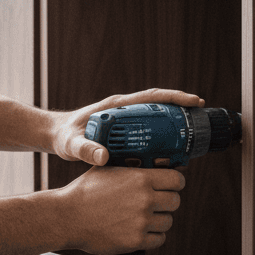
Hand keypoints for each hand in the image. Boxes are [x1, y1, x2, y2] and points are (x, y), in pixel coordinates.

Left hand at [50, 88, 204, 165]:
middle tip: (197, 129)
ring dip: (173, 131)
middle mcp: (125, 110)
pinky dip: (162, 142)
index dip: (175, 98)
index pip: (152, 97)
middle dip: (181, 115)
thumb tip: (103, 156)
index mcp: (117, 106)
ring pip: (157, 121)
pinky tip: (169, 157)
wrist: (57, 137)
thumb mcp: (71, 145)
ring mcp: (127, 120)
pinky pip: (150, 133)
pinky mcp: (126, 132)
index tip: (193, 102)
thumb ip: (84, 149)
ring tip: (187, 148)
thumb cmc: (64, 137)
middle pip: (160, 108)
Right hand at [54, 165, 185, 254]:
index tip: (169, 187)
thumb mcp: (108, 168)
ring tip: (144, 218)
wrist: (67, 217)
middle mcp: (145, 199)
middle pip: (175, 201)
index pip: (177, 180)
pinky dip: (152, 237)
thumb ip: (132, 166)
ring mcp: (141, 221)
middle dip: (167, 202)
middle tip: (156, 204)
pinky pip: (159, 239)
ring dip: (159, 220)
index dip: (175, 183)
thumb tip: (151, 162)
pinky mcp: (136, 241)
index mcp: (141, 178)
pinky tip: (140, 231)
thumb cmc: (85, 192)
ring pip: (168, 222)